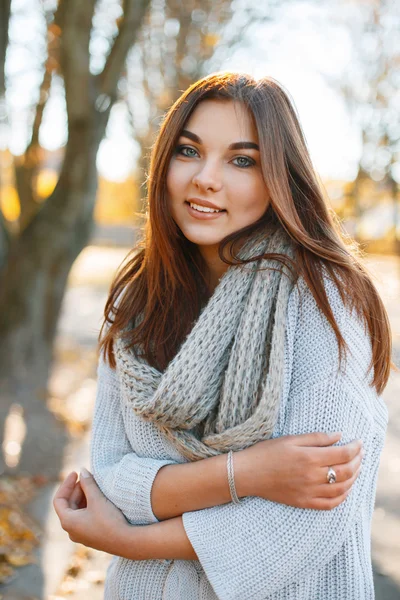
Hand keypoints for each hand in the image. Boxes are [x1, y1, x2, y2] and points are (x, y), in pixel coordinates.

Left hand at [53, 469, 128, 552]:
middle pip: (68, 505)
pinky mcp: (91, 536)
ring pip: (77, 511)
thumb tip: (82, 470)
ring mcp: (81, 534)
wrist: (126, 542)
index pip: (59, 500)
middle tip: (89, 477)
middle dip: (77, 489)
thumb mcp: (97, 499)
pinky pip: (84, 517)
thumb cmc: (109, 520)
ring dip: (83, 497)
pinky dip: (88, 505)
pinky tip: (99, 498)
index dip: (66, 484)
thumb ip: (87, 483)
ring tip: (94, 486)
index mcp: (68, 522)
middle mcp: (71, 530)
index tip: (75, 473)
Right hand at [236, 432, 363, 509]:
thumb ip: (316, 438)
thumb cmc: (267, 452)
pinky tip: (346, 489)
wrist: (248, 474)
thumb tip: (339, 436)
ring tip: (356, 469)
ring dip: (354, 478)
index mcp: (309, 458)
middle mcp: (312, 476)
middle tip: (360, 454)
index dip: (355, 448)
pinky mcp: (304, 503)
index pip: (342, 454)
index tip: (359, 442)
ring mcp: (309, 492)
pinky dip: (342, 497)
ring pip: (342, 489)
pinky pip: (330, 504)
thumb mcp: (291, 439)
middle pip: (345, 471)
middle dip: (357, 462)